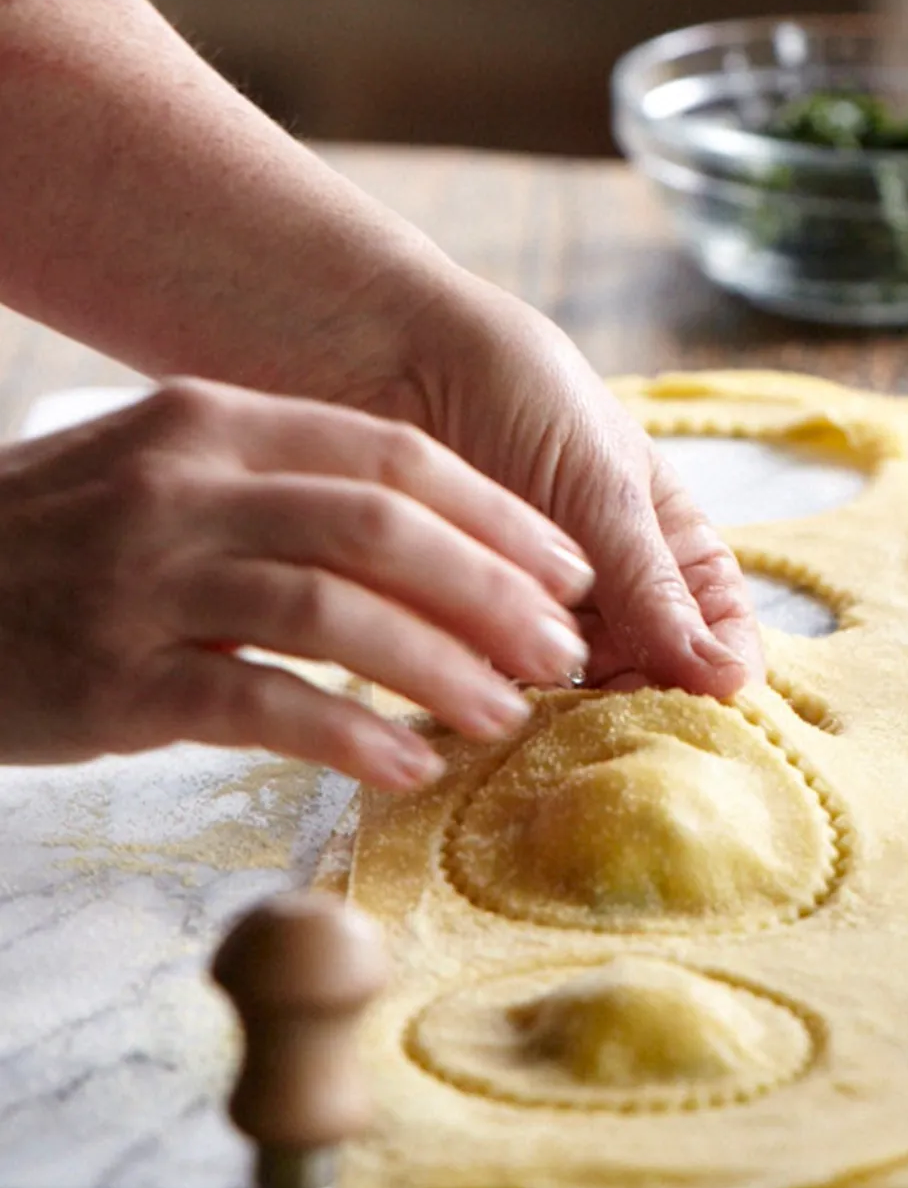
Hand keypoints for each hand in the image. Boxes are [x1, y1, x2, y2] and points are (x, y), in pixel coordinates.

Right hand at [0, 377, 595, 787]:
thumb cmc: (60, 544)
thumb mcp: (168, 478)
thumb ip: (288, 492)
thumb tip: (438, 547)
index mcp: (214, 422)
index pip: (393, 455)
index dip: (497, 514)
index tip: (568, 569)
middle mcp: (183, 484)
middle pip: (380, 527)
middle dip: (493, 590)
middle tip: (565, 649)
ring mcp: (143, 579)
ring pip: (332, 613)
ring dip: (440, 667)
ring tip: (508, 713)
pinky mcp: (114, 677)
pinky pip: (260, 703)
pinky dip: (349, 735)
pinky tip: (409, 765)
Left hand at [360, 281, 764, 696]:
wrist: (378, 353)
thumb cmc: (512, 394)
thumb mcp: (601, 486)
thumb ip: (653, 586)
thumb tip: (729, 682)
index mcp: (667, 544)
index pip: (721, 627)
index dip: (726, 670)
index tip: (715, 702)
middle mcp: (610, 592)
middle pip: (653, 681)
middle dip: (645, 709)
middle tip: (628, 727)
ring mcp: (537, 618)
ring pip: (579, 700)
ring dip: (574, 718)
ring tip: (560, 718)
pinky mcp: (465, 638)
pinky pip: (498, 694)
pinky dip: (502, 707)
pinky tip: (497, 708)